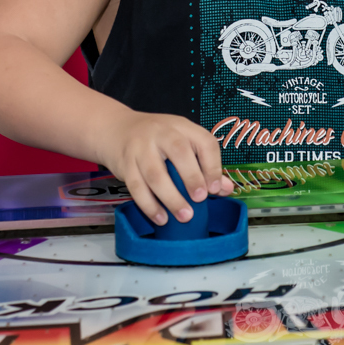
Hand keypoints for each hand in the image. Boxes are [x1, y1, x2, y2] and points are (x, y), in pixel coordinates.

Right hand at [100, 110, 233, 223]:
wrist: (117, 129)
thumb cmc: (157, 139)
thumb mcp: (183, 142)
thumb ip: (204, 165)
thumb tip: (226, 189)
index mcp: (182, 127)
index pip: (204, 142)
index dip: (213, 166)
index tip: (216, 188)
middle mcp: (161, 133)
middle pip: (179, 152)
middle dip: (192, 178)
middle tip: (199, 199)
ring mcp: (141, 147)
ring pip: (156, 174)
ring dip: (171, 198)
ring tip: (184, 216)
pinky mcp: (125, 163)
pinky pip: (136, 187)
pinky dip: (149, 205)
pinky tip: (161, 217)